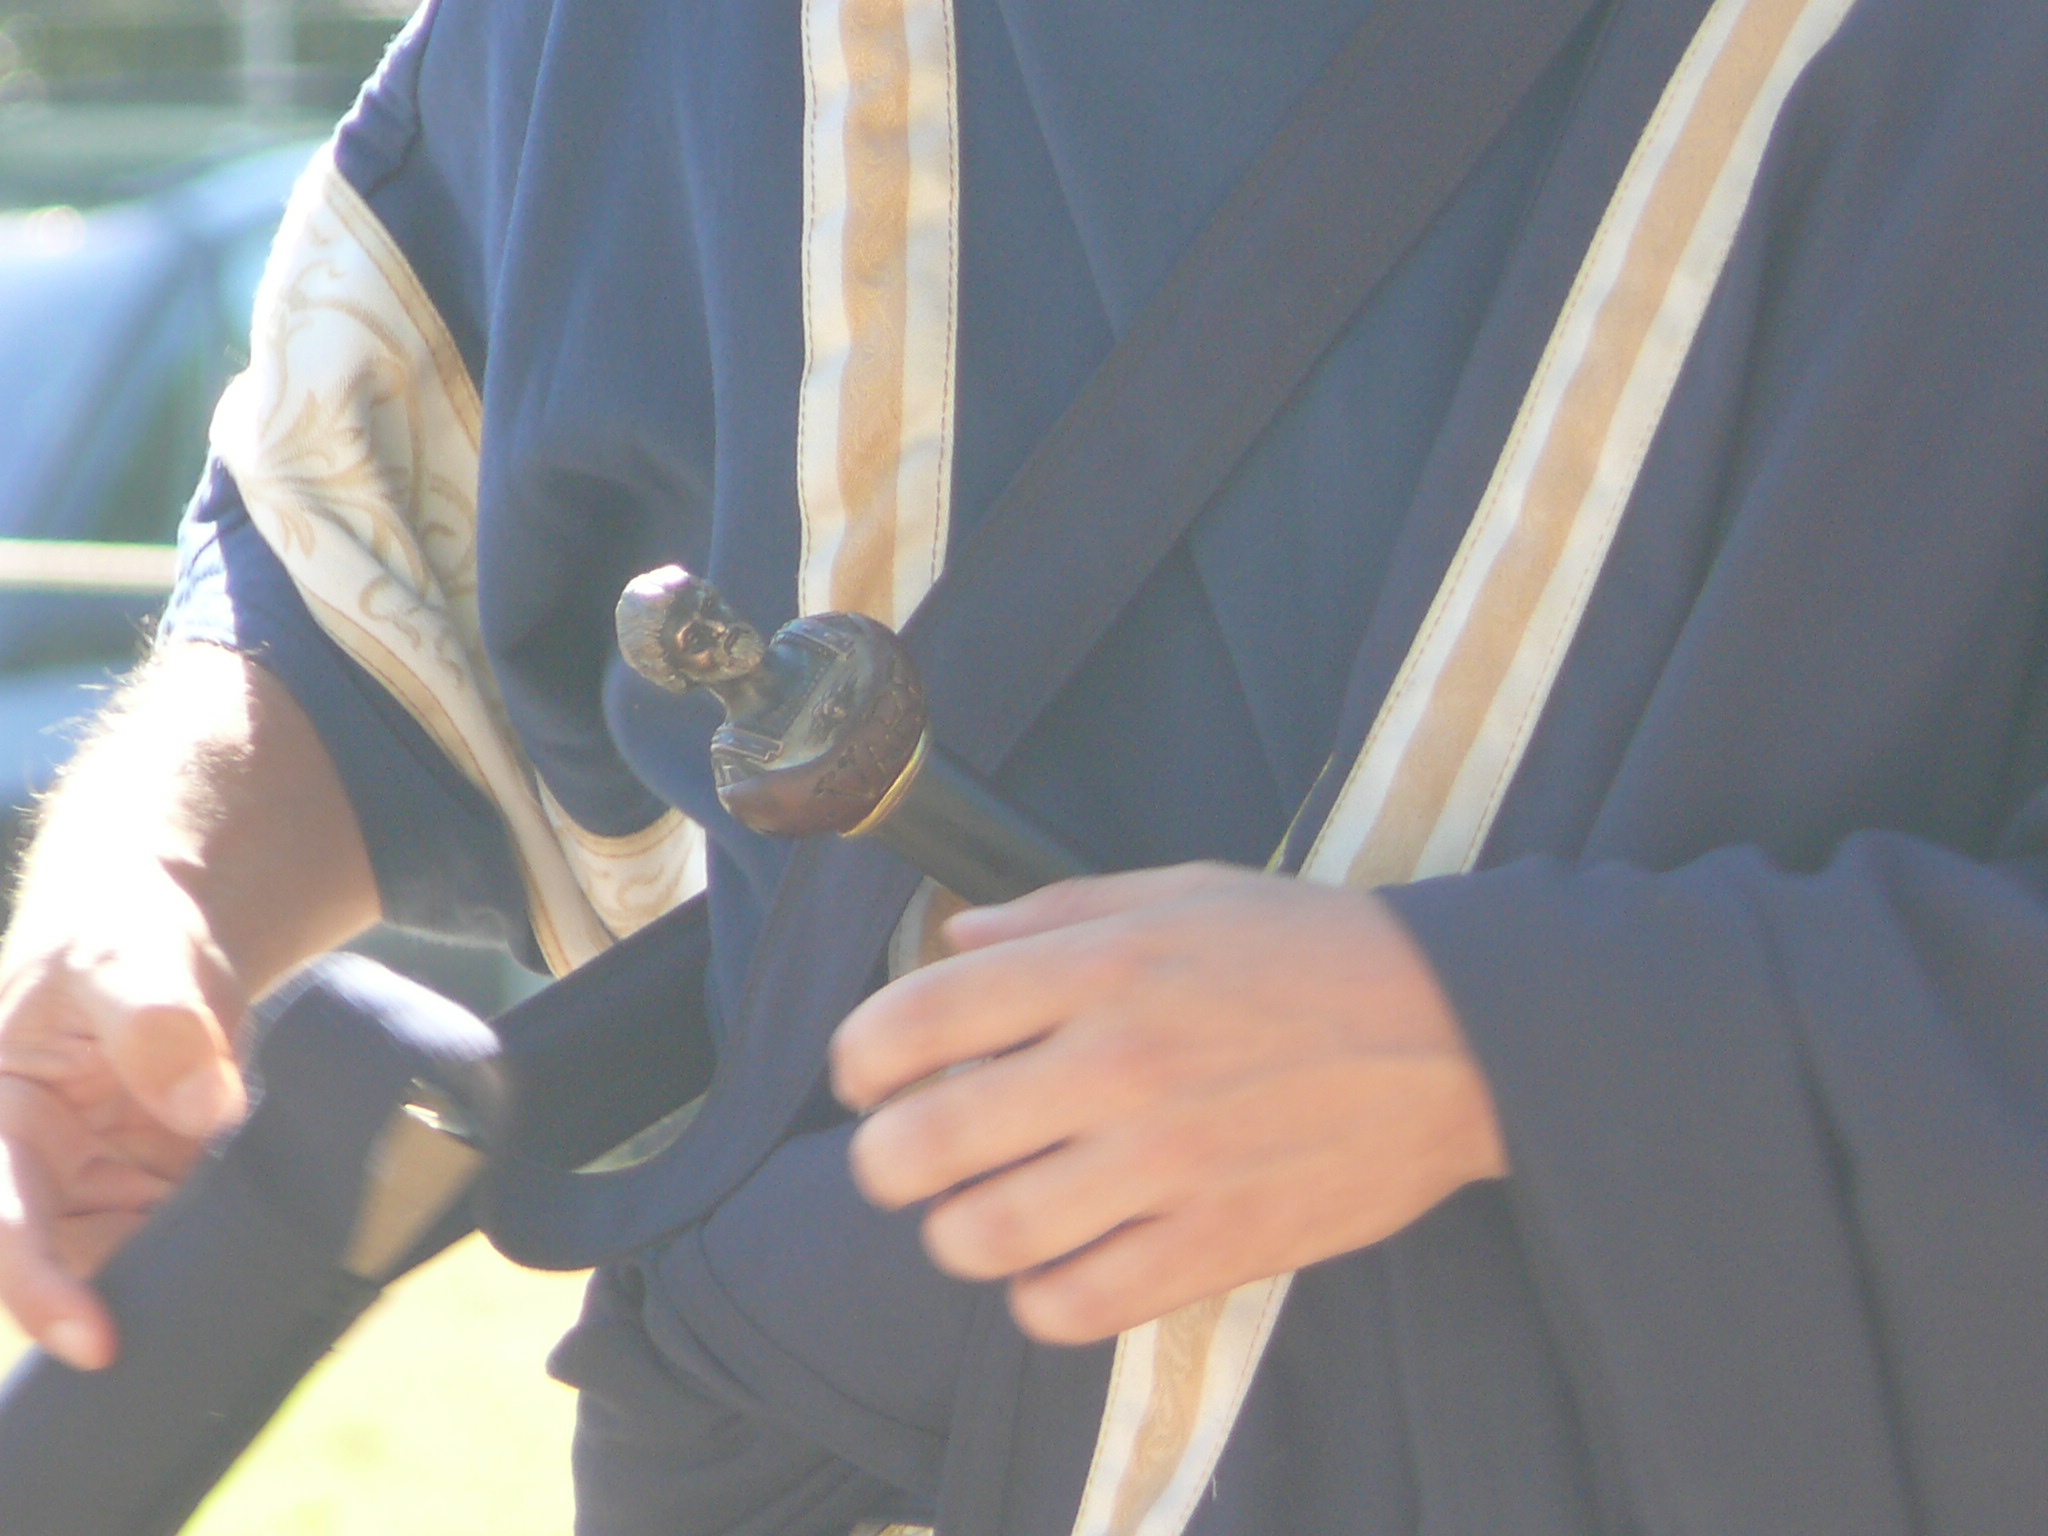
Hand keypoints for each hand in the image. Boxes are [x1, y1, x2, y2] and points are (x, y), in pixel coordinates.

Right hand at [0, 873, 247, 1369]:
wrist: (159, 926)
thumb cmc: (118, 931)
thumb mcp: (128, 955)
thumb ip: (157, 1022)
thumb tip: (208, 1108)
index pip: (3, 1226)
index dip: (42, 1290)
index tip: (97, 1341)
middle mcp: (43, 1175)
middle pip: (77, 1267)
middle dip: (135, 1305)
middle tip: (210, 1331)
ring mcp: (108, 1184)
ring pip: (145, 1260)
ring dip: (193, 1277)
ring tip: (258, 1282)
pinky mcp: (170, 1182)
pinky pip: (197, 1231)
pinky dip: (236, 1244)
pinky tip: (286, 1251)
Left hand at [831, 863, 1505, 1344]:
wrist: (1455, 1030)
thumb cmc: (1309, 951)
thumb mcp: (1182, 891)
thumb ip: (1056, 913)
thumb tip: (953, 942)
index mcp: (1102, 968)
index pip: (918, 1018)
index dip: (860, 1057)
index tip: (868, 1076)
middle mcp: (1119, 1065)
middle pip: (926, 1144)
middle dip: (884, 1161)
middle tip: (903, 1159)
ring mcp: (1167, 1165)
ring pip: (986, 1238)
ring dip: (957, 1233)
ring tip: (980, 1213)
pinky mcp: (1217, 1244)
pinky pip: (1075, 1305)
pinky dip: (1038, 1298)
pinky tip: (1054, 1264)